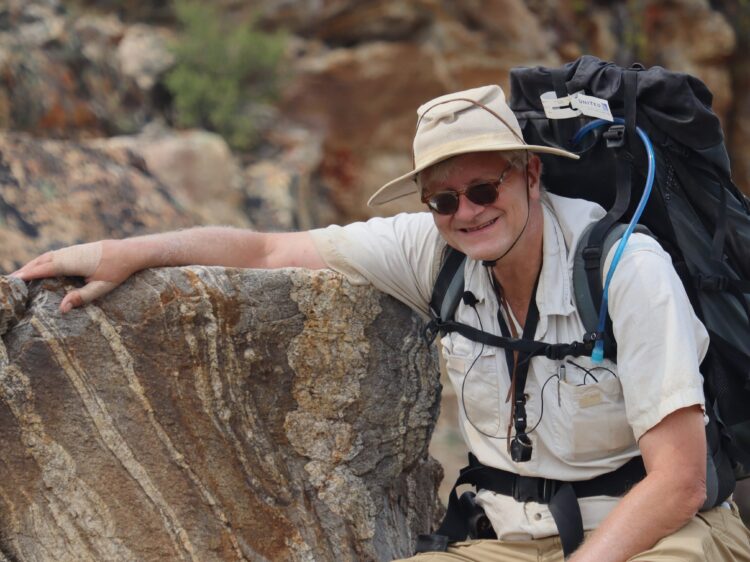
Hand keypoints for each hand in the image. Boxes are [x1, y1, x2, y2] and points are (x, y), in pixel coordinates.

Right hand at [11, 240, 133, 311]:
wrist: (128, 251)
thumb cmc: (116, 270)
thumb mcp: (101, 287)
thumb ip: (81, 297)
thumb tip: (61, 309)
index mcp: (74, 262)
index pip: (46, 268)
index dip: (30, 273)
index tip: (14, 280)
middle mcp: (69, 253)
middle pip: (42, 261)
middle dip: (25, 270)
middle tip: (9, 281)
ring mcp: (71, 250)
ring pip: (46, 257)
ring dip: (31, 265)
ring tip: (18, 277)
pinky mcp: (73, 250)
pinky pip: (52, 256)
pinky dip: (40, 261)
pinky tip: (36, 268)